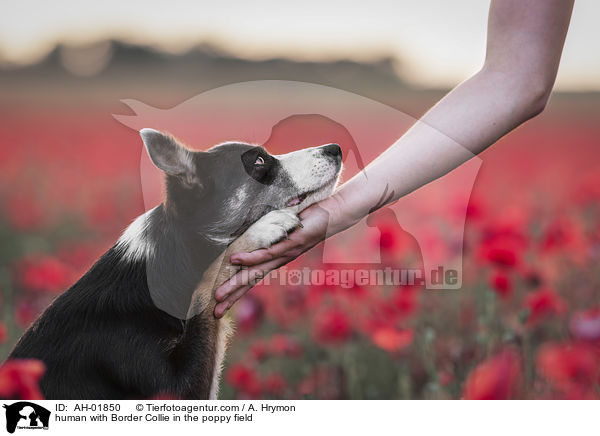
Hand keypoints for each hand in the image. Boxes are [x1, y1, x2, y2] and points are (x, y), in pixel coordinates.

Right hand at [213, 202, 330, 317]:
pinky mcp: (290, 244)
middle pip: (250, 281)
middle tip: (214, 312)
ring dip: (236, 283)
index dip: (236, 292)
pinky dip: (250, 258)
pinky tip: (234, 261)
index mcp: (275, 259)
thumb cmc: (307, 220)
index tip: (219, 305)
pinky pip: (267, 253)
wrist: (333, 215)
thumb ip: (268, 232)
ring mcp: (284, 254)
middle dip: (232, 297)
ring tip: (219, 294)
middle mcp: (278, 261)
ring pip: (256, 272)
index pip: (251, 278)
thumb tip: (248, 229)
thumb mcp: (282, 227)